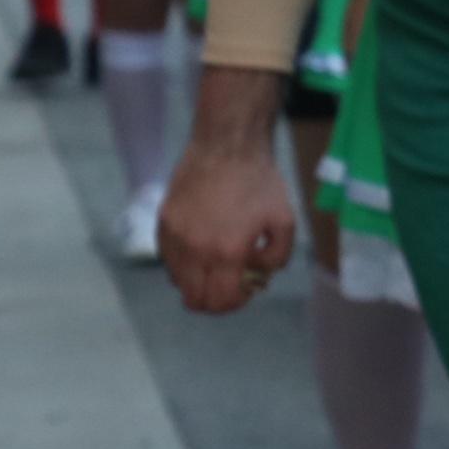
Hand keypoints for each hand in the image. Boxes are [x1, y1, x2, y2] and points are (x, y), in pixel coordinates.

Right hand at [159, 74, 305, 311]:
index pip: (221, 301)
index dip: (236, 303)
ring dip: (198, 282)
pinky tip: (202, 248)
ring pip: (178, 281)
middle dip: (215, 301)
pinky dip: (183, 263)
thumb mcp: (285, 222)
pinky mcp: (163, 223)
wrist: (227, 146)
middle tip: (231, 285)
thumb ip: (276, 258)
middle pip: (195, 300)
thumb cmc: (260, 183)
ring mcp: (175, 236)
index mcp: (227, 252)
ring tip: (217, 264)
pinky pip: (168, 259)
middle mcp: (195, 249)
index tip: (246, 290)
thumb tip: (258, 275)